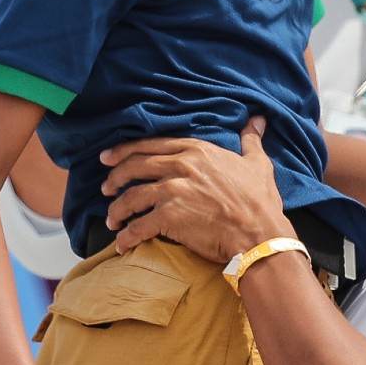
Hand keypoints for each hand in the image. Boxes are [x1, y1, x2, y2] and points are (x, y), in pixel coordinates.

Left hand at [99, 119, 292, 262]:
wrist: (259, 232)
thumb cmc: (260, 200)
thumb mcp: (258, 164)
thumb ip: (251, 140)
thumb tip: (258, 120)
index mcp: (197, 150)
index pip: (151, 145)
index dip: (125, 151)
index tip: (109, 158)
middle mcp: (181, 166)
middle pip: (135, 166)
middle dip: (115, 177)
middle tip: (106, 187)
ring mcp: (173, 191)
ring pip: (132, 196)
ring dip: (117, 209)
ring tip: (111, 219)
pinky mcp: (169, 217)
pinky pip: (138, 226)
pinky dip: (126, 236)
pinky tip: (121, 244)